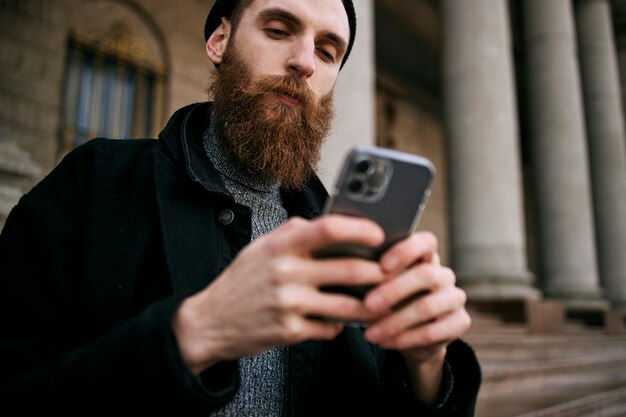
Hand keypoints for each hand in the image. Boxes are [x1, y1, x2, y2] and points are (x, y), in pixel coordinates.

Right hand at [172, 215, 386, 373]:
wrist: (210, 321)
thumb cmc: (240, 281)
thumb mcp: (260, 247)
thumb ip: (291, 232)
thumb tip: (326, 222)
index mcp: (280, 246)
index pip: (328, 229)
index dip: (360, 229)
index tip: (379, 234)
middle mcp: (286, 272)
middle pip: (349, 269)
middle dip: (379, 273)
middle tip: (390, 273)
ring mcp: (289, 304)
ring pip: (347, 305)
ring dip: (369, 305)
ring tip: (378, 302)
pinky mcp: (289, 331)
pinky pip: (329, 329)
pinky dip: (339, 325)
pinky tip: (339, 321)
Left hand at [362, 231, 470, 402]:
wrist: (408, 336)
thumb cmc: (387, 302)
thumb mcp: (378, 286)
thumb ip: (372, 275)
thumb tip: (346, 270)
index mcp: (426, 257)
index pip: (426, 242)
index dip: (406, 251)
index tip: (382, 265)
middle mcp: (444, 274)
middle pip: (425, 275)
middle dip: (393, 290)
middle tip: (368, 305)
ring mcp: (455, 298)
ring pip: (427, 306)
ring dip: (395, 321)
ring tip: (370, 333)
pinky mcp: (460, 323)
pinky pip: (433, 331)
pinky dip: (405, 339)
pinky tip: (385, 343)